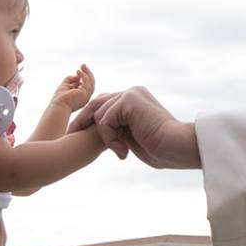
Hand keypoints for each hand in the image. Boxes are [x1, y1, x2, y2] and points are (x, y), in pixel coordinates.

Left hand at [51, 64, 94, 111]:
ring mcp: (86, 96)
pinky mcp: (85, 94)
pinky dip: (83, 75)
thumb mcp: (65, 85)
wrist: (58, 106)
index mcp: (82, 96)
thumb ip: (70, 79)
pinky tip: (78, 71)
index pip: (87, 85)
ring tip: (82, 66)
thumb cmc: (59, 99)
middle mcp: (86, 97)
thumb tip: (77, 74)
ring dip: (87, 73)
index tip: (80, 70)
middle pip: (91, 83)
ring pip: (91, 82)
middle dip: (88, 73)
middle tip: (83, 65)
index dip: (85, 77)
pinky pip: (87, 82)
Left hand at [68, 87, 200, 168]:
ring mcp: (130, 94)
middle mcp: (132, 93)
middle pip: (96, 103)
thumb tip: (98, 130)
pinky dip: (109, 137)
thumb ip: (117, 129)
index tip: (75, 133)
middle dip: (81, 120)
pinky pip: (105, 119)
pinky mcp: (129, 100)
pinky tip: (123, 151)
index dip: (88, 119)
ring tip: (121, 152)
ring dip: (105, 137)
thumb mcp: (132, 137)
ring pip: (100, 114)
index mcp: (135, 100)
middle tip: (70, 134)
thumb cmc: (160, 149)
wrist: (176, 147)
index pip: (104, 104)